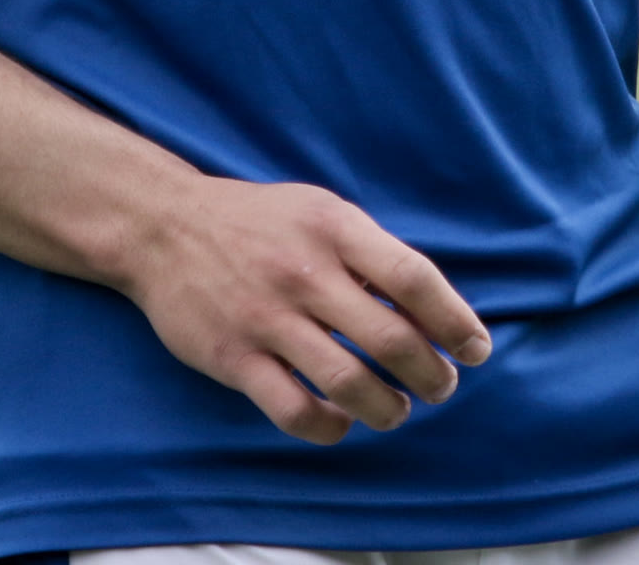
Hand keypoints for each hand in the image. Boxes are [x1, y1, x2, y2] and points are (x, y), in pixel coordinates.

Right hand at [116, 176, 492, 444]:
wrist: (162, 226)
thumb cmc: (257, 222)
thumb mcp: (318, 211)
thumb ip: (369, 253)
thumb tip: (432, 309)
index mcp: (332, 227)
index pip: (413, 278)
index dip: (455, 320)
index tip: (476, 349)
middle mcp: (303, 271)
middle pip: (391, 339)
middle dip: (432, 376)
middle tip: (440, 387)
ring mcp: (267, 317)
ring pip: (350, 384)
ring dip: (388, 409)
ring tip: (396, 410)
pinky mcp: (234, 357)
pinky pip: (296, 412)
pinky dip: (331, 427)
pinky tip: (341, 421)